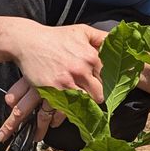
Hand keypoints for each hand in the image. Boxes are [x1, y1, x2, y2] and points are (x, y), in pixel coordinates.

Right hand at [0, 23, 106, 142]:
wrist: (28, 42)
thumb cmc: (57, 36)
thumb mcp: (83, 31)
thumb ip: (103, 37)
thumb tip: (121, 42)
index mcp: (92, 57)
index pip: (110, 79)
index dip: (109, 86)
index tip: (108, 90)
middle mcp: (81, 71)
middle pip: (99, 95)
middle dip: (97, 98)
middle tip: (94, 101)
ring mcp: (67, 82)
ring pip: (84, 105)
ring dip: (83, 109)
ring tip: (83, 112)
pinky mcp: (52, 91)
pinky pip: (64, 109)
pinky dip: (64, 115)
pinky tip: (63, 119)